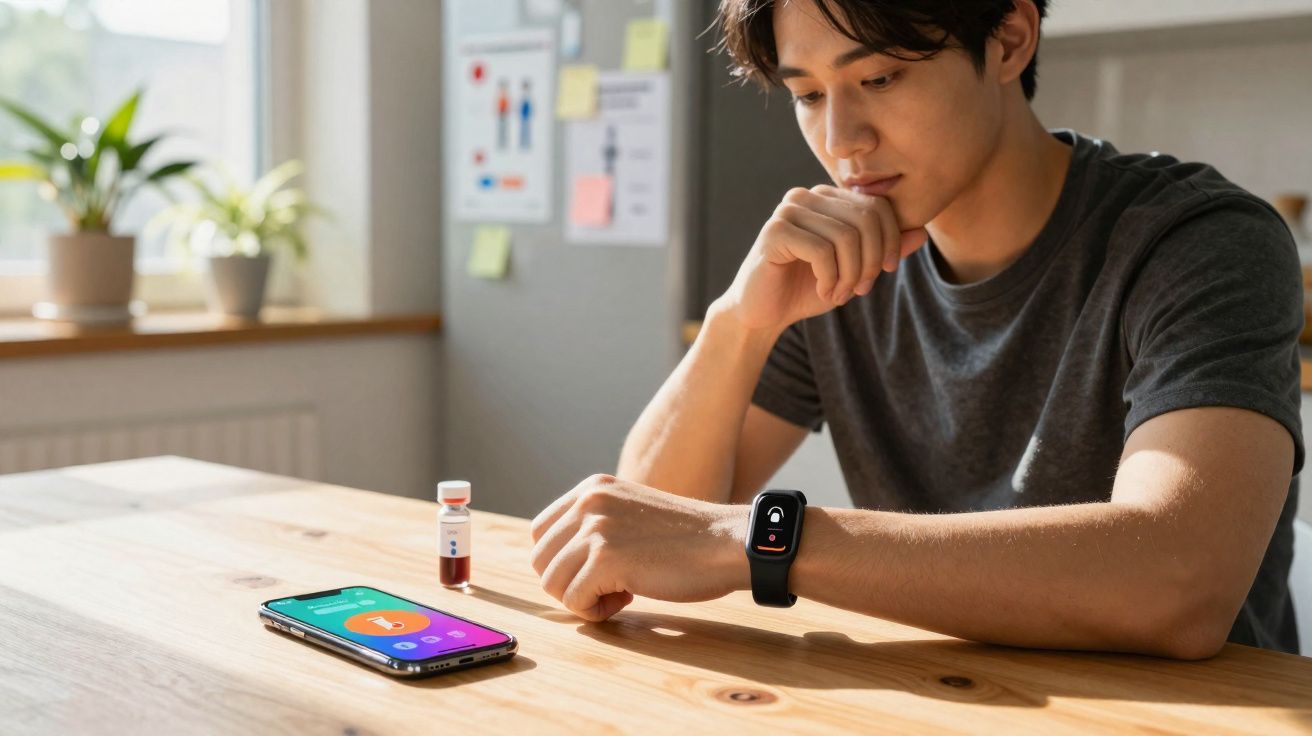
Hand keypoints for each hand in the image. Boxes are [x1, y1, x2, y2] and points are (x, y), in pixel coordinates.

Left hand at [529, 474, 747, 621]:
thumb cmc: (687, 540)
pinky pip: (573, 601)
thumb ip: (597, 525)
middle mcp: (588, 501)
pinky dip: (595, 612)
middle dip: (568, 583)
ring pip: (551, 583)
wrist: (725, 543)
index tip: (597, 570)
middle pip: (540, 559)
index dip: (562, 561)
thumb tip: (557, 563)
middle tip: (608, 586)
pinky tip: (627, 600)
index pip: (541, 531)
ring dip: (581, 599)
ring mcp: (595, 528)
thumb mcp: (631, 514)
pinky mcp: (605, 558)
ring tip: (619, 593)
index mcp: (593, 488)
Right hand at [720, 185, 927, 331]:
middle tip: (860, 289)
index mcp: (828, 198)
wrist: (762, 312)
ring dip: (851, 274)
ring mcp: (788, 210)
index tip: (883, 273)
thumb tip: (922, 232)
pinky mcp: (775, 231)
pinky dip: (831, 278)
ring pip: (846, 237)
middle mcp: (807, 196)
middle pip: (866, 219)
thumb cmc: (806, 288)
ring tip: (841, 294)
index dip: (890, 242)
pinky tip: (824, 291)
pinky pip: (822, 251)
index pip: (878, 206)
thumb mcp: (854, 270)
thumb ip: (885, 250)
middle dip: (871, 261)